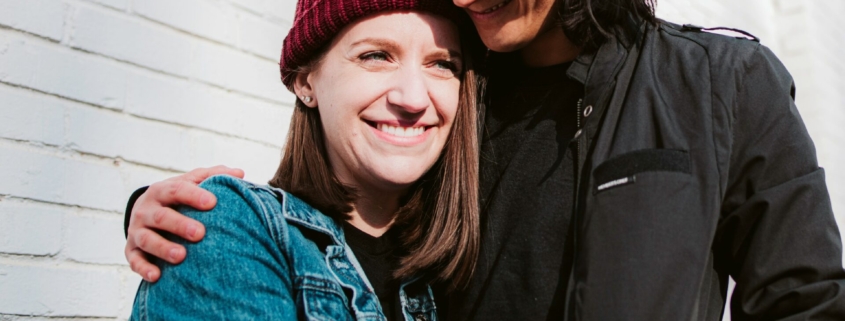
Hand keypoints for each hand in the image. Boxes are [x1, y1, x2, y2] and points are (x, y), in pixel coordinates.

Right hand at [124, 165, 244, 281]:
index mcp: (161, 191)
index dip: (193, 195)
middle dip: (179, 225)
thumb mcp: (190, 183)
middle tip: (200, 233)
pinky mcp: (132, 251)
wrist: (143, 213)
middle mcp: (146, 210)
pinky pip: (134, 261)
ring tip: (181, 256)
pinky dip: (144, 268)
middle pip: (161, 217)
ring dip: (163, 248)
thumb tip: (240, 173)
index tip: (212, 202)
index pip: (176, 190)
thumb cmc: (175, 198)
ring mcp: (137, 231)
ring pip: (147, 239)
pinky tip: (157, 276)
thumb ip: (213, 176)